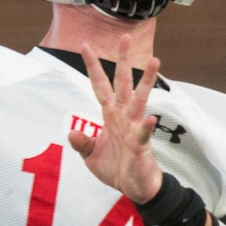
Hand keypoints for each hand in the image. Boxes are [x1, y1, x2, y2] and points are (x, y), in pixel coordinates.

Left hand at [68, 34, 162, 202]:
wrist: (134, 188)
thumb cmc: (116, 168)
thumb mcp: (90, 156)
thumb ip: (82, 142)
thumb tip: (71, 131)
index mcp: (109, 115)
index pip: (100, 85)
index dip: (92, 67)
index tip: (85, 46)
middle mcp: (123, 116)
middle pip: (122, 83)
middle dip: (123, 61)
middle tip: (125, 37)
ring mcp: (134, 128)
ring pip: (140, 99)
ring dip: (146, 81)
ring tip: (155, 61)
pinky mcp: (141, 144)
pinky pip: (144, 132)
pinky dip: (146, 125)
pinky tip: (151, 117)